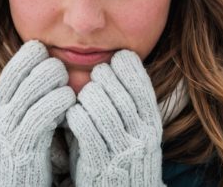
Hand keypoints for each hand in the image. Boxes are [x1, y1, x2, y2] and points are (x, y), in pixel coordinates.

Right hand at [0, 40, 75, 186]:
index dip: (29, 56)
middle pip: (22, 75)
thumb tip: (47, 79)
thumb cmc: (17, 159)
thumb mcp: (16, 127)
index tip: (47, 51)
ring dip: (54, 81)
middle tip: (62, 68)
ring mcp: (9, 130)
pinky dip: (57, 102)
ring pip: (31, 90)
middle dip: (45, 66)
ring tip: (68, 83)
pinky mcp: (23, 146)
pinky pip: (40, 115)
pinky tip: (69, 100)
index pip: (11, 70)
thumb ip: (26, 105)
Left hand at [66, 50, 164, 186]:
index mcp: (150, 125)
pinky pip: (86, 129)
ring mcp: (121, 150)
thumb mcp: (131, 130)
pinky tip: (71, 114)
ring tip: (82, 96)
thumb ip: (122, 104)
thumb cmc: (118, 156)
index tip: (115, 59)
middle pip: (119, 94)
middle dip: (103, 78)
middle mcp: (140, 136)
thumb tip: (107, 64)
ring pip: (101, 108)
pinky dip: (75, 116)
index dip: (127, 68)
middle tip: (94, 75)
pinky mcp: (100, 163)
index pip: (142, 88)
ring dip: (87, 96)